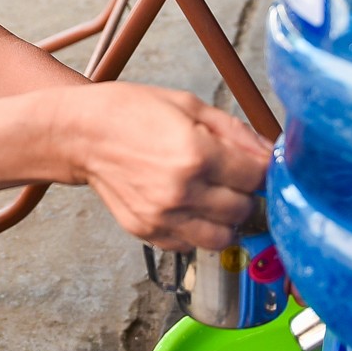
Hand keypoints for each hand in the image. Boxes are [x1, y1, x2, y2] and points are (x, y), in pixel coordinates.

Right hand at [50, 83, 272, 251]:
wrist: (81, 134)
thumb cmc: (131, 113)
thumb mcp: (188, 105)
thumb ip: (235, 131)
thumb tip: (271, 152)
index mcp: (196, 154)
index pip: (257, 177)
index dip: (263, 169)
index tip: (256, 164)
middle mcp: (182, 191)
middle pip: (244, 209)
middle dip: (245, 192)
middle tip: (231, 176)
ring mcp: (163, 217)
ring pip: (223, 237)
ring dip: (226, 219)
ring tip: (213, 196)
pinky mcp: (148, 232)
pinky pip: (192, 245)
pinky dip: (198, 230)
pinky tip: (188, 207)